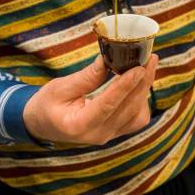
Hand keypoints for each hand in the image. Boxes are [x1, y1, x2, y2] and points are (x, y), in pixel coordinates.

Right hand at [23, 55, 156, 144]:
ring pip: (136, 114)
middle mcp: (98, 134)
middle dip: (142, 82)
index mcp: (80, 125)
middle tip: (151, 58)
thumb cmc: (47, 104)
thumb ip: (85, 77)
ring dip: (144, 89)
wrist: (42, 125)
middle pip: (128, 108)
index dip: (125, 85)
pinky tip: (140, 83)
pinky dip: (142, 100)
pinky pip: (136, 119)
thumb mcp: (59, 88)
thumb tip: (108, 58)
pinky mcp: (115, 132)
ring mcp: (108, 136)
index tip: (139, 67)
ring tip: (149, 65)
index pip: (108, 104)